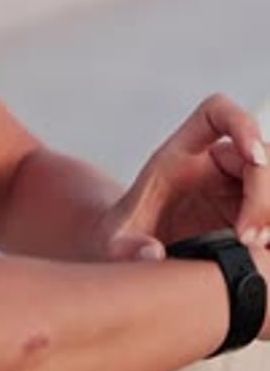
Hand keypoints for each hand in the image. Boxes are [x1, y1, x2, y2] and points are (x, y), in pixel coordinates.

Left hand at [91, 94, 269, 261]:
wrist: (133, 253)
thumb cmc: (124, 235)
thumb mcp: (115, 241)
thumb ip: (127, 246)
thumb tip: (152, 254)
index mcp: (181, 153)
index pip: (216, 113)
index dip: (241, 124)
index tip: (252, 156)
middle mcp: (215, 164)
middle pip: (261, 156)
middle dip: (263, 197)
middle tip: (248, 238)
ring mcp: (236, 189)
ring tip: (256, 251)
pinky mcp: (249, 215)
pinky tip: (263, 257)